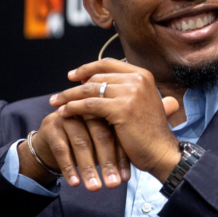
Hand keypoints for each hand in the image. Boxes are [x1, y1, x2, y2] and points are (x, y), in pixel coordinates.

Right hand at [20, 111, 130, 189]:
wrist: (50, 144)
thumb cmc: (83, 143)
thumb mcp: (102, 145)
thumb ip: (119, 148)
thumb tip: (140, 166)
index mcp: (104, 110)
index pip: (116, 133)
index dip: (121, 157)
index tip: (126, 179)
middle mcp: (86, 110)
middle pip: (100, 135)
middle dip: (108, 162)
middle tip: (114, 184)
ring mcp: (67, 116)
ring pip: (81, 143)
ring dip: (88, 168)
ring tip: (95, 188)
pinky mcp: (51, 126)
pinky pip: (61, 149)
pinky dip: (69, 168)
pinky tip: (75, 184)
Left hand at [50, 59, 181, 184]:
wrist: (162, 153)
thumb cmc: (149, 133)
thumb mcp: (140, 103)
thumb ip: (122, 90)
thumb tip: (92, 83)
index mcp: (143, 75)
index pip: (108, 63)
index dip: (87, 68)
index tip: (72, 76)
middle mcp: (138, 79)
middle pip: (97, 76)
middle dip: (74, 86)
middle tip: (59, 95)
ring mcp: (131, 92)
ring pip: (90, 89)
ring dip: (69, 96)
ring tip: (55, 103)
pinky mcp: (121, 108)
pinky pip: (89, 105)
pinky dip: (73, 108)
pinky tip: (64, 113)